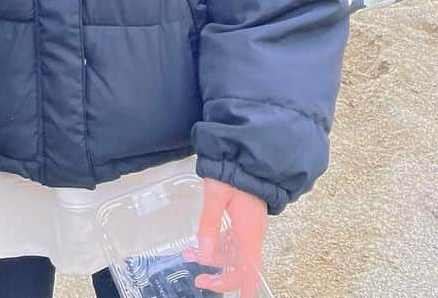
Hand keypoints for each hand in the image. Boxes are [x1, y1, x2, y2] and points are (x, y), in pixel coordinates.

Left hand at [189, 178, 267, 296]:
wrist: (247, 156)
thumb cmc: (234, 172)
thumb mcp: (216, 195)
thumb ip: (209, 223)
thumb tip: (202, 252)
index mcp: (249, 233)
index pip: (248, 271)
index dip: (241, 288)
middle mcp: (252, 234)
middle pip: (240, 266)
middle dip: (219, 276)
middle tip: (199, 279)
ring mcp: (249, 228)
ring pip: (233, 253)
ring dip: (213, 257)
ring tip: (189, 254)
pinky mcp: (244, 220)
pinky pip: (232, 241)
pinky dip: (217, 245)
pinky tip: (202, 244)